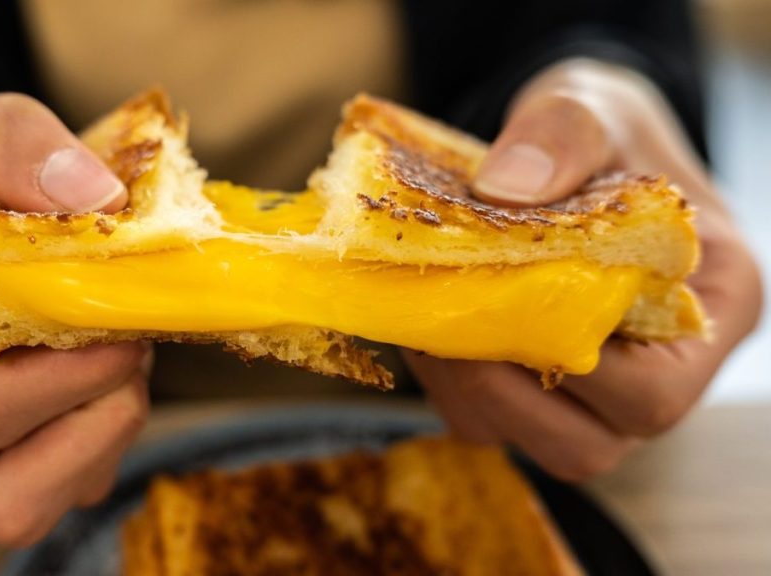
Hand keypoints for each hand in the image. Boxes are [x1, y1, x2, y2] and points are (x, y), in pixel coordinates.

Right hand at [0, 93, 148, 545]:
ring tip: (111, 350)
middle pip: (0, 487)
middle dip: (94, 418)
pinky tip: (89, 370)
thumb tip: (96, 201)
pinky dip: (89, 440)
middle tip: (129, 341)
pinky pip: (39, 489)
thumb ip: (10, 143)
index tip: (124, 329)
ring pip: (25, 504)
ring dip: (99, 433)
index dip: (63, 380)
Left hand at [405, 59, 762, 480]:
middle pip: (587, 444)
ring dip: (463, 391)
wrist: (574, 147)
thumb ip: (562, 133)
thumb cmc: (604, 131)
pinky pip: (488, 420)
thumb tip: (504, 188)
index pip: (654, 390)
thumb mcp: (591, 105)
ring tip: (428, 315)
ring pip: (529, 442)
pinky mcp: (545, 391)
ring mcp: (601, 392)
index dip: (568, 366)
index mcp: (713, 307)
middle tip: (443, 316)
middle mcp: (665, 370)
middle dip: (498, 389)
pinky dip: (447, 384)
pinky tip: (426, 321)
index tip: (501, 300)